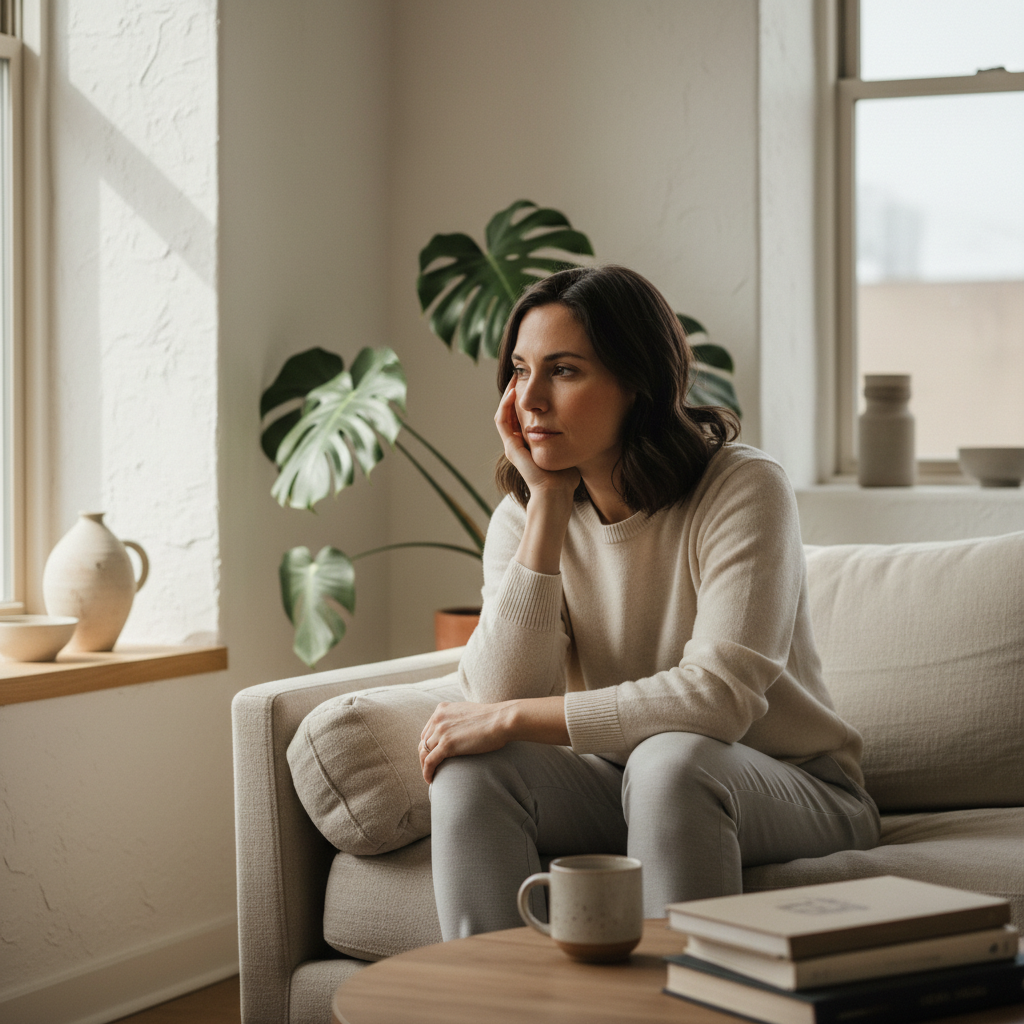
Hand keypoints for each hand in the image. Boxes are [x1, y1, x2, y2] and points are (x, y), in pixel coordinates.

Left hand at [419, 700, 512, 782]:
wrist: (502, 720)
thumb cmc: (493, 719)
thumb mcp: (468, 713)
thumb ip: (458, 720)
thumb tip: (458, 732)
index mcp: (442, 709)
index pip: (427, 730)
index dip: (428, 745)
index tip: (432, 755)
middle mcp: (438, 718)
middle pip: (423, 742)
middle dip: (425, 756)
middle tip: (431, 768)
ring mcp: (441, 731)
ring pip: (424, 752)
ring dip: (424, 766)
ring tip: (430, 776)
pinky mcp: (447, 744)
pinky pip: (430, 762)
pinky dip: (427, 772)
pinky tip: (430, 780)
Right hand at [495, 379, 579, 498]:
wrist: (556, 492)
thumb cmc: (566, 476)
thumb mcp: (569, 448)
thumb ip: (572, 436)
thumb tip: (587, 420)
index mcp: (530, 443)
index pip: (523, 416)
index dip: (527, 398)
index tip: (536, 381)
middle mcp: (518, 443)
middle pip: (512, 412)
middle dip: (515, 392)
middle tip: (522, 373)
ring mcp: (512, 445)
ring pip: (504, 414)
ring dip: (508, 395)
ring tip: (515, 377)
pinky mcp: (511, 447)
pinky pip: (502, 421)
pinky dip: (505, 405)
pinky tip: (513, 391)